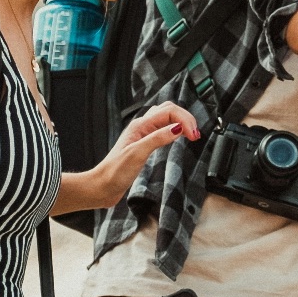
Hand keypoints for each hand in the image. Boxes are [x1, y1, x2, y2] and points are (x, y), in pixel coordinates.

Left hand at [83, 103, 198, 208]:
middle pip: (169, 110)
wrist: (102, 187)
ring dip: (181, 121)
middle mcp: (142, 126)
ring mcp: (143, 134)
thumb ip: (157, 138)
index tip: (194, 136)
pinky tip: (179, 136)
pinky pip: (163, 128)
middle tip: (195, 134)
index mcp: (140, 125)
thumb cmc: (114, 172)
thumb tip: (177, 128)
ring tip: (191, 133)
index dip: (185, 120)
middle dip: (186, 118)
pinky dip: (175, 129)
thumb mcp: (137, 154)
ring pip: (166, 117)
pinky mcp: (145, 144)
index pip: (169, 111)